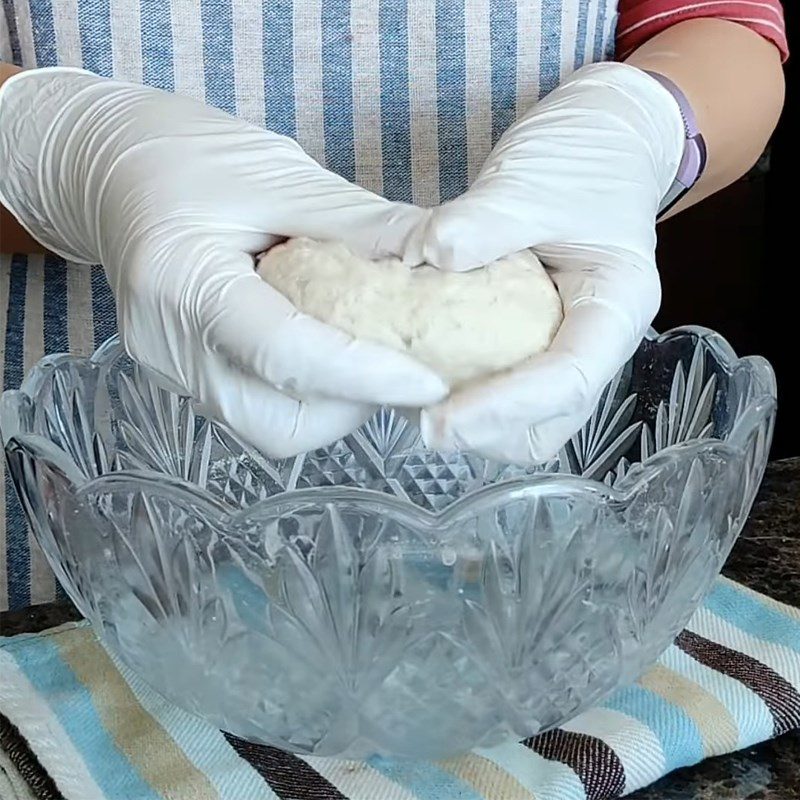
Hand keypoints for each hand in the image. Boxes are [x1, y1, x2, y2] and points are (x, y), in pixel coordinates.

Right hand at [0, 68, 446, 456]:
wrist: (112, 169)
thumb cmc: (190, 157)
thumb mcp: (281, 174)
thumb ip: (360, 224)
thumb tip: (439, 261)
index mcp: (184, 281)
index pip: (285, 356)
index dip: (364, 376)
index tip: (429, 382)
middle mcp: (169, 346)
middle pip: (279, 422)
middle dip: (352, 404)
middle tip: (397, 361)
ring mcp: (170, 371)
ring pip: (270, 431)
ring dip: (331, 407)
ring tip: (361, 353)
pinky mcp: (181, 378)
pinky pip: (255, 412)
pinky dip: (304, 398)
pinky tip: (322, 350)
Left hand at [407, 63, 684, 463]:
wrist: (601, 140)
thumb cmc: (579, 157)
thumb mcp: (534, 180)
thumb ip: (486, 220)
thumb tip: (427, 256)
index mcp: (617, 304)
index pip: (569, 379)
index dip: (504, 407)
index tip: (439, 419)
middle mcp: (598, 341)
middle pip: (550, 422)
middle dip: (488, 432)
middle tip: (421, 417)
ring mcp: (569, 347)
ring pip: (528, 422)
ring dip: (476, 425)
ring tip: (415, 400)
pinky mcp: (539, 344)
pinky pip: (508, 391)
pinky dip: (468, 396)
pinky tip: (426, 375)